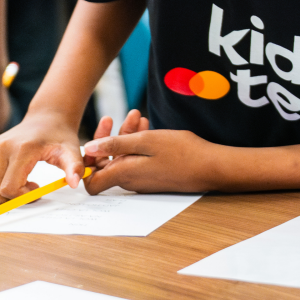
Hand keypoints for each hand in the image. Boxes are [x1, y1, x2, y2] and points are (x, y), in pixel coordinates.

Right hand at [0, 110, 82, 203]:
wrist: (46, 119)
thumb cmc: (59, 136)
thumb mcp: (72, 151)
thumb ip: (75, 167)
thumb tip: (75, 183)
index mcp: (21, 149)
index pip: (9, 188)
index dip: (23, 196)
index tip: (37, 188)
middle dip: (12, 198)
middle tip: (31, 186)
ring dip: (2, 193)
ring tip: (22, 180)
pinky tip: (14, 173)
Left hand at [82, 121, 213, 194]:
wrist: (211, 167)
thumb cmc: (181, 152)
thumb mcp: (147, 141)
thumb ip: (116, 145)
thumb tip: (90, 148)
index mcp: (124, 173)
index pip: (91, 182)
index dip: (88, 164)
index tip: (96, 144)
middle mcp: (131, 181)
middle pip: (108, 164)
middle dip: (111, 139)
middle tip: (122, 117)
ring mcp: (143, 180)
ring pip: (124, 160)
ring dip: (127, 139)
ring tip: (139, 117)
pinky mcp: (155, 177)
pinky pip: (138, 162)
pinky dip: (139, 146)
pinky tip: (148, 129)